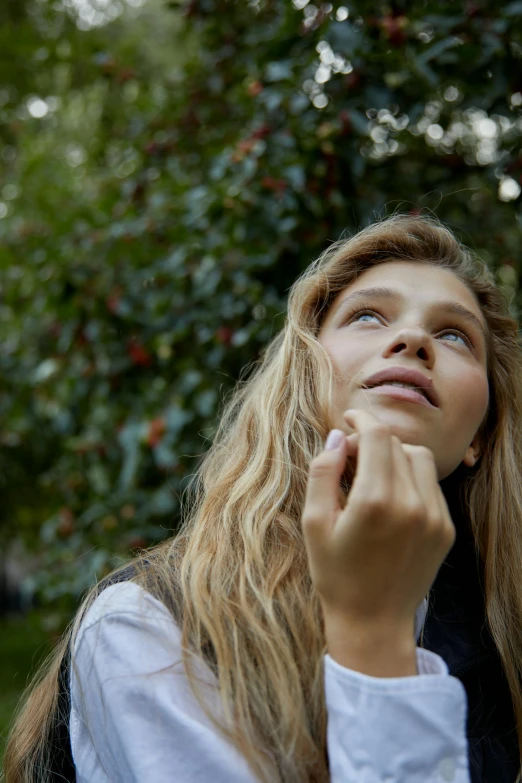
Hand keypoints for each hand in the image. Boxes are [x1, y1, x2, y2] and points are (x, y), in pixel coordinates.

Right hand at [301, 409, 454, 664]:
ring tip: (372, 478)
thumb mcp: (314, 523)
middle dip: (372, 442)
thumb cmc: (336, 574)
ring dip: (395, 457)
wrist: (373, 622)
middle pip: (396, 444)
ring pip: (419, 459)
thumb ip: (323, 473)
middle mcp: (411, 504)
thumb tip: (336, 438)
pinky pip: (430, 485)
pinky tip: (390, 501)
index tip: (348, 421)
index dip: (361, 420)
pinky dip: (411, 480)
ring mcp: (434, 517)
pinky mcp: (445, 529)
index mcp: (375, 500)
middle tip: (350, 460)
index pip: (376, 436)